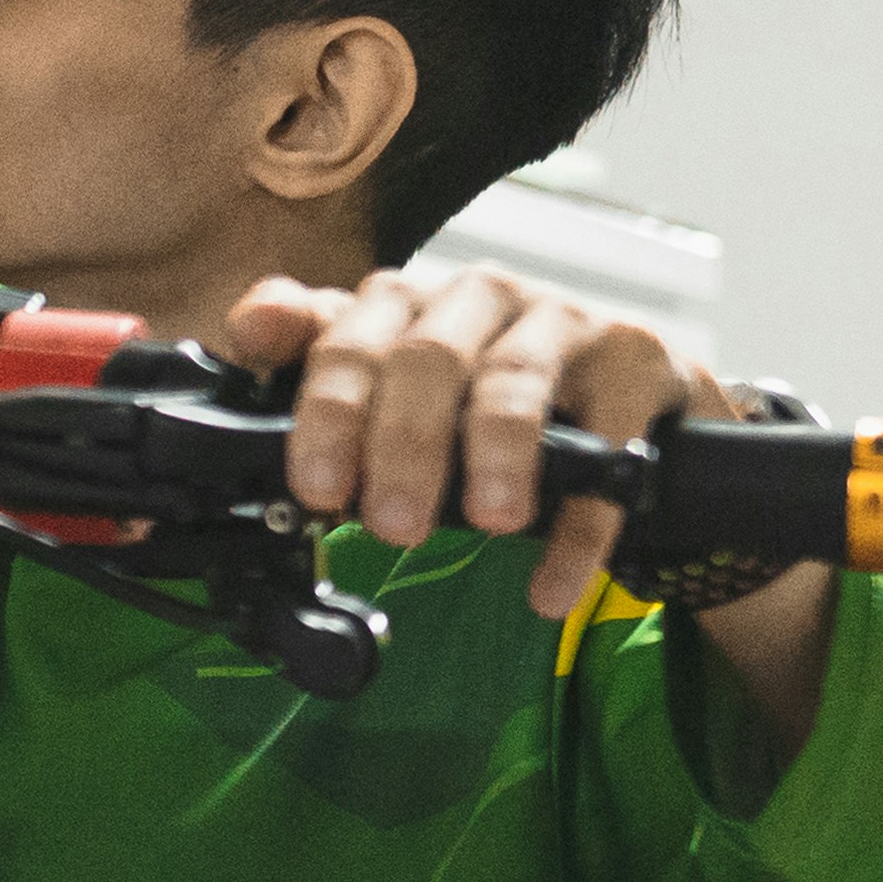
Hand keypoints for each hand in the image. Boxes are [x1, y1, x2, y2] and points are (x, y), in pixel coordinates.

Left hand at [214, 266, 716, 626]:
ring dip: (495, 456)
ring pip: (515, 381)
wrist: (627, 400)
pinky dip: (580, 523)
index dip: (327, 411)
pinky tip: (551, 584)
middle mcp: (477, 296)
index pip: (347, 337)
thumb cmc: (484, 395)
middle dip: (403, 446)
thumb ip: (318, 359)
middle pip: (428, 359)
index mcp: (405, 302)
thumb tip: (248, 326)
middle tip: (392, 525)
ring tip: (489, 525)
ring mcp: (561, 321)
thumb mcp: (394, 384)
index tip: (315, 488)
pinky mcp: (634, 361)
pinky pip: (608, 440)